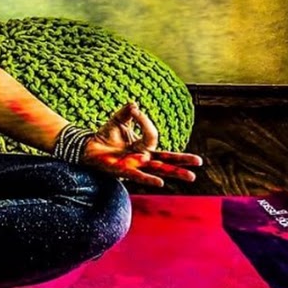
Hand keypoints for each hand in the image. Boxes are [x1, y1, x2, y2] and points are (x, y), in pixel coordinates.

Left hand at [82, 102, 202, 187]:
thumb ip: (127, 113)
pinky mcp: (124, 171)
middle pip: (167, 159)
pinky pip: (139, 176)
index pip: (152, 135)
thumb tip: (134, 104)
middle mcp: (143, 157)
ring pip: (158, 170)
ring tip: (191, 176)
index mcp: (143, 146)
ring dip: (174, 173)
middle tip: (200, 161)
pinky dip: (149, 179)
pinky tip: (160, 183)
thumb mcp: (117, 121)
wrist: (88, 147)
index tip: (135, 110)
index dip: (145, 121)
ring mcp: (136, 166)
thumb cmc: (105, 136)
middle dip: (183, 160)